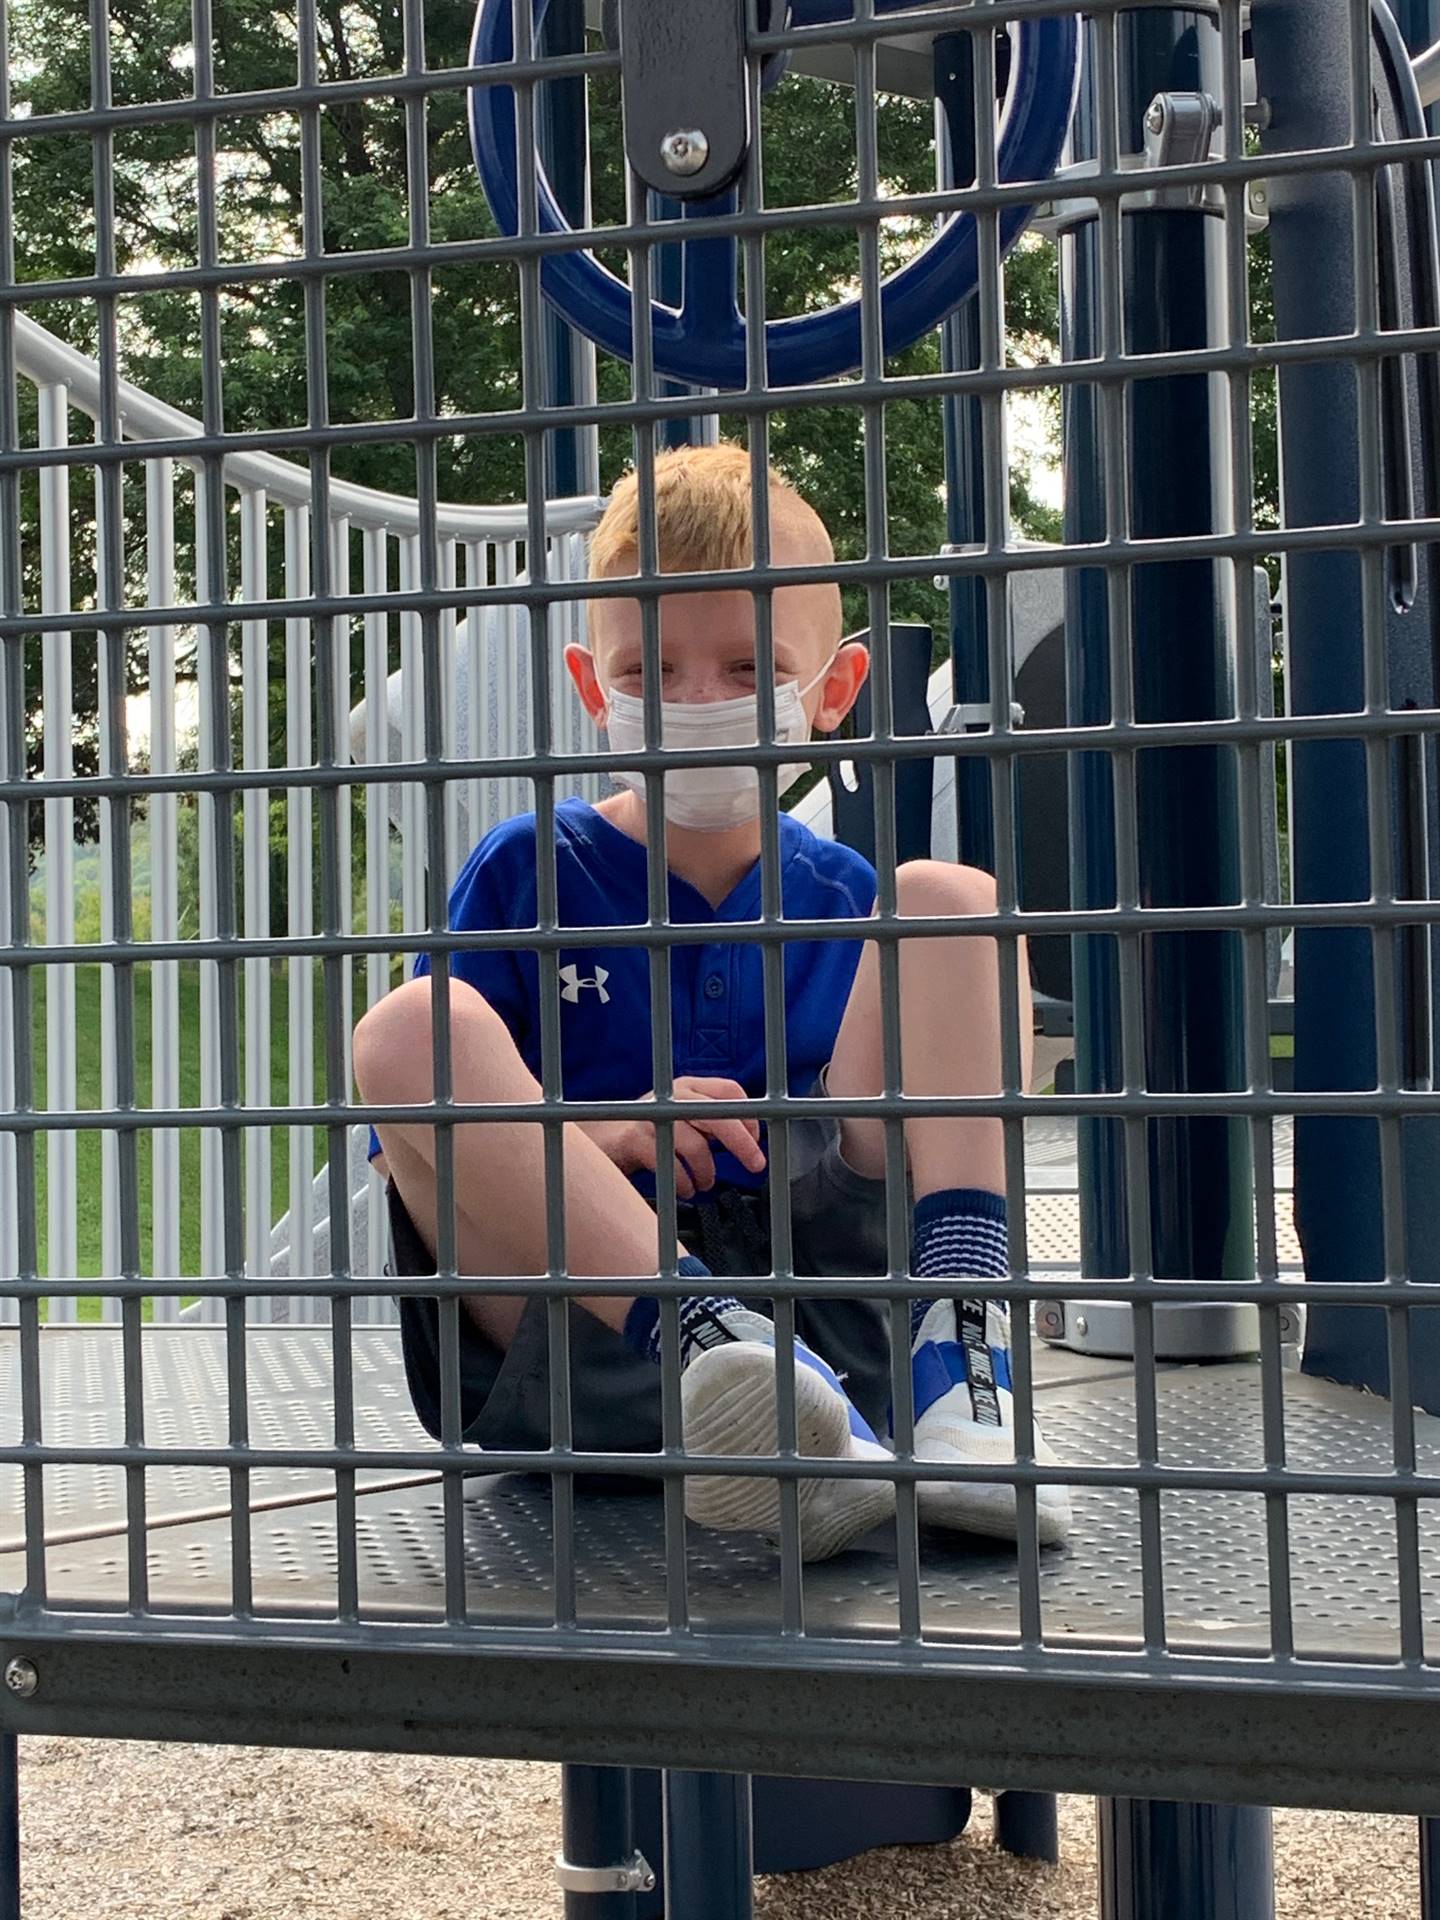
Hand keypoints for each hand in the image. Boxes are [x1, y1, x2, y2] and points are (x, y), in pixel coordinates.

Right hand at [586, 1076, 766, 1199]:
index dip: (748, 1116)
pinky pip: (671, 1166)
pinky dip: (684, 1184)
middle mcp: (671, 1095)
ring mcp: (651, 1116)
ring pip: (696, 1146)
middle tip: (756, 1165)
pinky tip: (685, 1189)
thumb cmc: (650, 1132)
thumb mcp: (683, 1118)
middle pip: (719, 1116)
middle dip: (743, 1144)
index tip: (756, 1140)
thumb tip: (749, 1139)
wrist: (600, 1140)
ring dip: (707, 1173)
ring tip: (703, 1184)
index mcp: (687, 1086)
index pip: (729, 1090)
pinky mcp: (635, 1139)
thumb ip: (711, 1123)